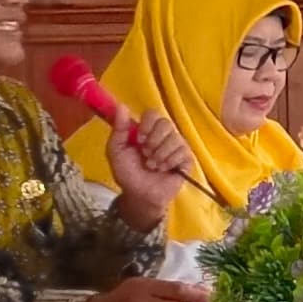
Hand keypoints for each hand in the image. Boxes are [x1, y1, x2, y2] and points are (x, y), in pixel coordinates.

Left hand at [102, 112, 195, 228]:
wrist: (139, 195)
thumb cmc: (127, 173)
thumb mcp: (116, 151)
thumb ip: (118, 129)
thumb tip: (122, 105)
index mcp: (147, 130)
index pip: (153, 113)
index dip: (147, 125)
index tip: (139, 139)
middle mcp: (163, 135)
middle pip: (166, 123)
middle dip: (154, 141)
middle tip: (146, 154)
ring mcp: (176, 146)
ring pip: (175, 138)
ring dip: (160, 154)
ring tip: (152, 166)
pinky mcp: (186, 159)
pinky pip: (183, 152)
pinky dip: (170, 162)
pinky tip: (163, 169)